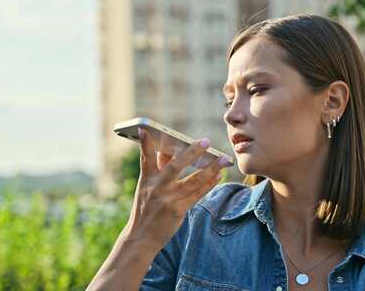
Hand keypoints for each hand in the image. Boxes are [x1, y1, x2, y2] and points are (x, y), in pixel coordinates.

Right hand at [123, 127, 230, 249]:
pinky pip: (198, 195)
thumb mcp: (146, 187)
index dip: (145, 143)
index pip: (145, 157)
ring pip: (193, 181)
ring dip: (210, 169)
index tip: (145, 127)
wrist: (142, 237)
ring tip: (223, 159)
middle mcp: (157, 188)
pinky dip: (209, 184)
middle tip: (205, 141)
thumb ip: (158, 169)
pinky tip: (219, 175)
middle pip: (175, 166)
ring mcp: (168, 200)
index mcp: (147, 179)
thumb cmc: (146, 208)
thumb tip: (168, 150)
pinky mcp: (178, 211)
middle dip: (191, 153)